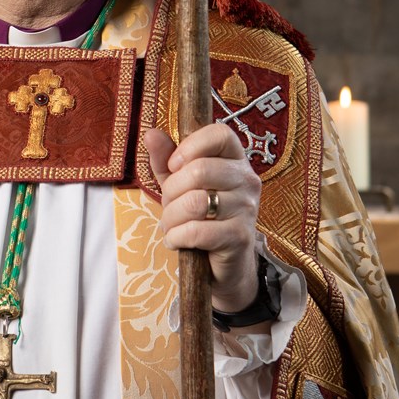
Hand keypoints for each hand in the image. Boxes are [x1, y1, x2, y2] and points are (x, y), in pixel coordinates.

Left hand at [143, 122, 262, 314]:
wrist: (224, 265)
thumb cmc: (201, 216)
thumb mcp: (179, 184)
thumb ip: (165, 159)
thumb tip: (151, 134)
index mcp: (235, 159)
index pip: (220, 134)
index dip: (192, 145)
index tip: (174, 165)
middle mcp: (247, 180)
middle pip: (200, 169)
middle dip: (171, 190)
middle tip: (169, 205)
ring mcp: (247, 209)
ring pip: (195, 202)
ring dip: (171, 217)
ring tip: (171, 226)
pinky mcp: (240, 237)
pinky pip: (197, 231)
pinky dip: (176, 237)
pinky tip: (176, 240)